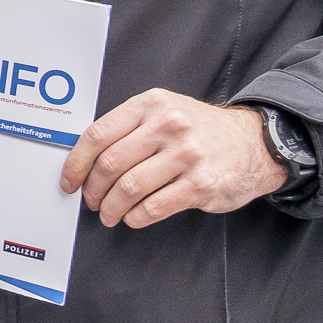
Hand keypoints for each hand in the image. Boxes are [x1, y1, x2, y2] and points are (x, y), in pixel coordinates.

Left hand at [59, 91, 286, 227]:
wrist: (254, 143)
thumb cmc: (200, 131)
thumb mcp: (164, 111)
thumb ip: (128, 127)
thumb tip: (84, 158)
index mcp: (151, 104)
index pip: (98, 134)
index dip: (76, 163)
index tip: (68, 181)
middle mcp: (169, 125)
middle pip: (110, 164)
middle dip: (93, 190)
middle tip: (92, 201)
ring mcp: (187, 155)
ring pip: (129, 188)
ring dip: (111, 208)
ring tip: (109, 214)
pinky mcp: (201, 184)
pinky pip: (153, 207)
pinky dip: (135, 217)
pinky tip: (133, 217)